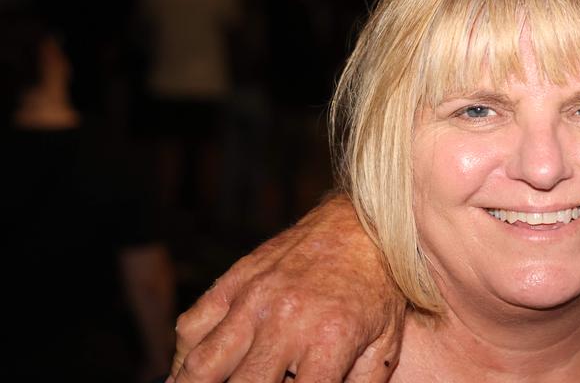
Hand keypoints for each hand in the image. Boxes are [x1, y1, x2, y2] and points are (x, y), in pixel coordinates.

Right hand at [169, 194, 405, 382]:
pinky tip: (194, 373)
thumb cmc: (377, 290)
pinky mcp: (234, 280)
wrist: (365, 224)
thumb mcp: (384, 343)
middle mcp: (285, 320)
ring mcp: (253, 298)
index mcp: (329, 340)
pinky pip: (191, 329)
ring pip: (201, 365)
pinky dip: (184, 358)